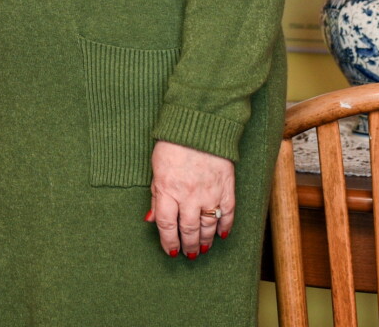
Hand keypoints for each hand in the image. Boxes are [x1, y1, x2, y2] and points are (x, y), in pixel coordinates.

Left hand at [147, 140, 234, 258]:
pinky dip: (225, 226)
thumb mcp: (156, 169)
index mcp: (168, 190)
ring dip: (205, 240)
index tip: (170, 251)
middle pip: (189, 229)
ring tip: (202, 248)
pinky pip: (227, 213)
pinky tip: (221, 234)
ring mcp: (210, 193)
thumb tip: (151, 219)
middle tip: (189, 254)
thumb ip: (156, 196)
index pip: (167, 226)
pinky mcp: (226, 187)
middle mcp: (189, 196)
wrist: (199, 125)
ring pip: (208, 225)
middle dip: (188, 245)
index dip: (168, 242)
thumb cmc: (172, 145)